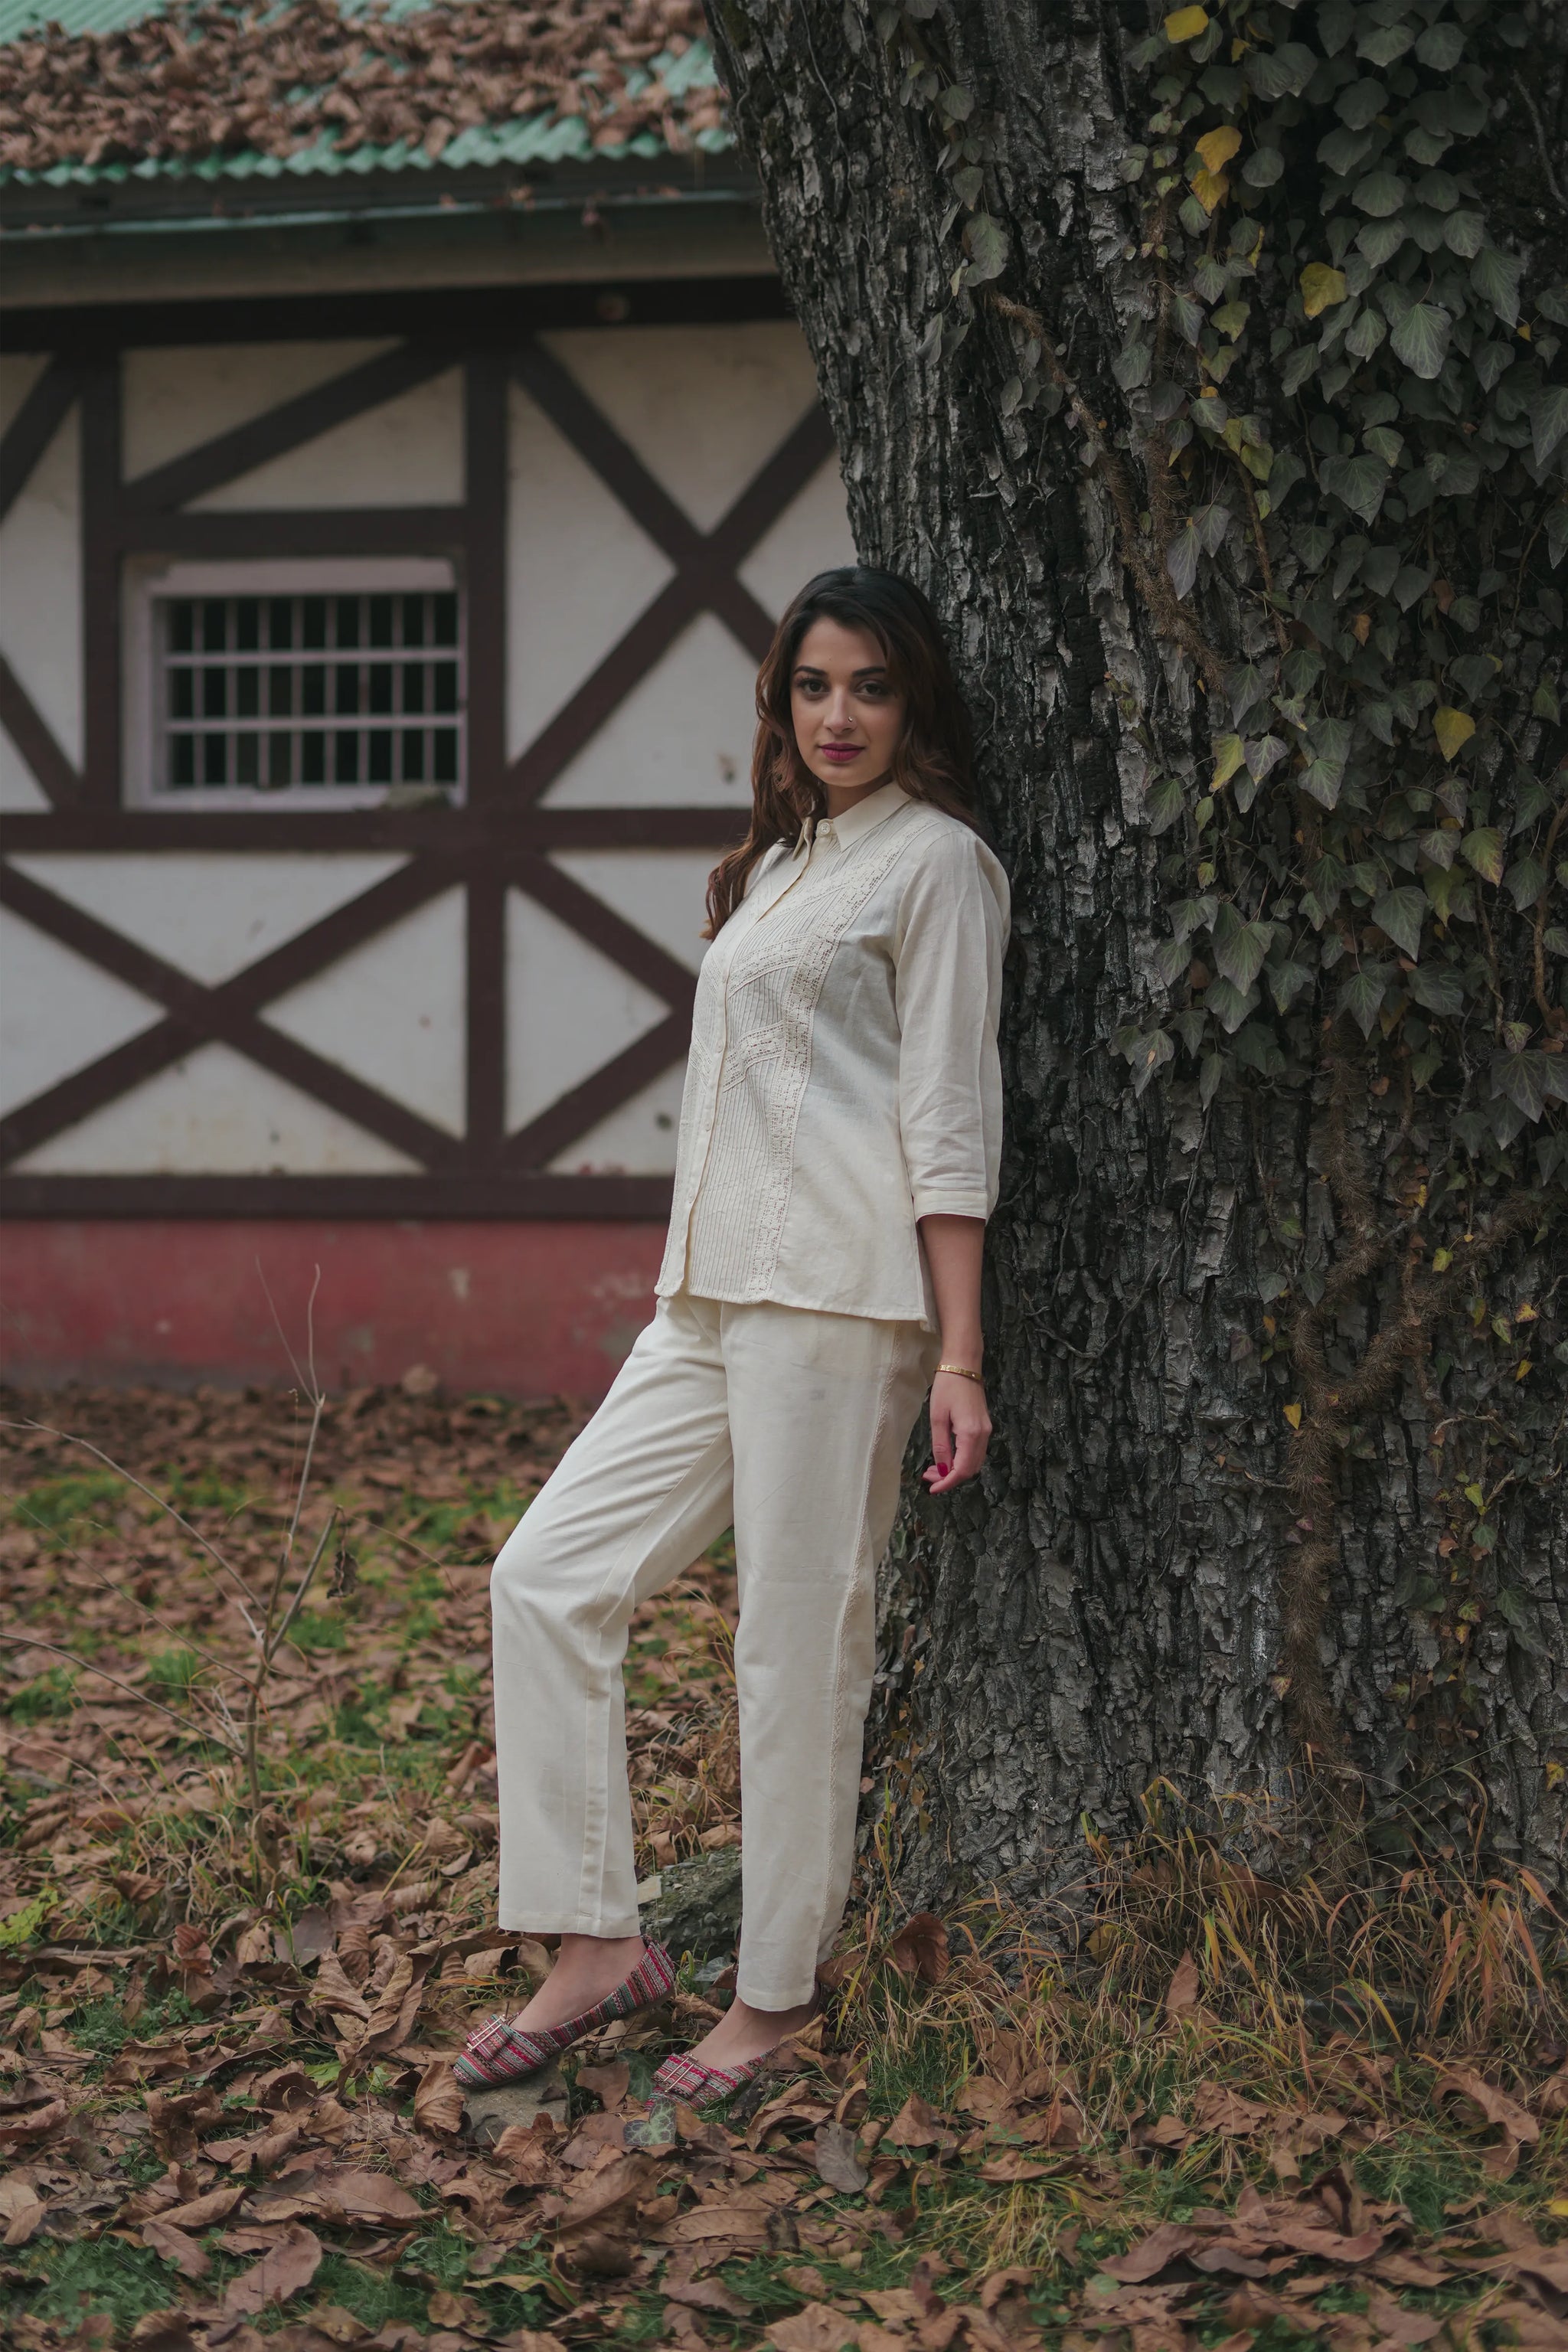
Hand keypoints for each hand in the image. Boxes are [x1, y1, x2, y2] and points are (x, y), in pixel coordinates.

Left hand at [922, 1370, 990, 1493]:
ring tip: (934, 1469)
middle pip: (970, 1469)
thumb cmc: (947, 1387)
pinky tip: (946, 1457)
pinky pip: (975, 1452)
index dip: (947, 1483)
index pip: (962, 1469)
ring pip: (974, 1462)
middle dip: (950, 1478)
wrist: (963, 1366)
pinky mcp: (984, 1426)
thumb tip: (942, 1469)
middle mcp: (983, 1435)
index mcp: (971, 1434)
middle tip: (929, 1478)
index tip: (932, 1489)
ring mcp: (986, 1431)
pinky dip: (962, 1460)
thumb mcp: (937, 1418)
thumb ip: (940, 1446)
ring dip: (955, 1470)